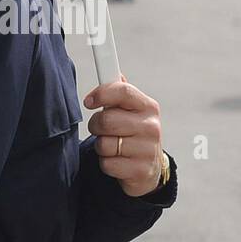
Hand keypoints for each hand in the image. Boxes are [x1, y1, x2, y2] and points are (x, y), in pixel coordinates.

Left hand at [84, 78, 163, 196]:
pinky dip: (106, 163)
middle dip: (96, 125)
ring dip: (101, 146)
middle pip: (107, 120)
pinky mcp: (140, 170)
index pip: (123, 91)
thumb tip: (110, 70)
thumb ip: (119, 92)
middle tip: (99, 128)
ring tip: (112, 145)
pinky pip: (107, 164)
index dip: (101, 94)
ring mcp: (147, 150)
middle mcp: (151, 127)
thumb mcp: (132, 111)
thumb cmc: (134, 133)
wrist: (149, 167)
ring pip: (104, 144)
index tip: (89, 101)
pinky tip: (117, 161)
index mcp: (148, 107)